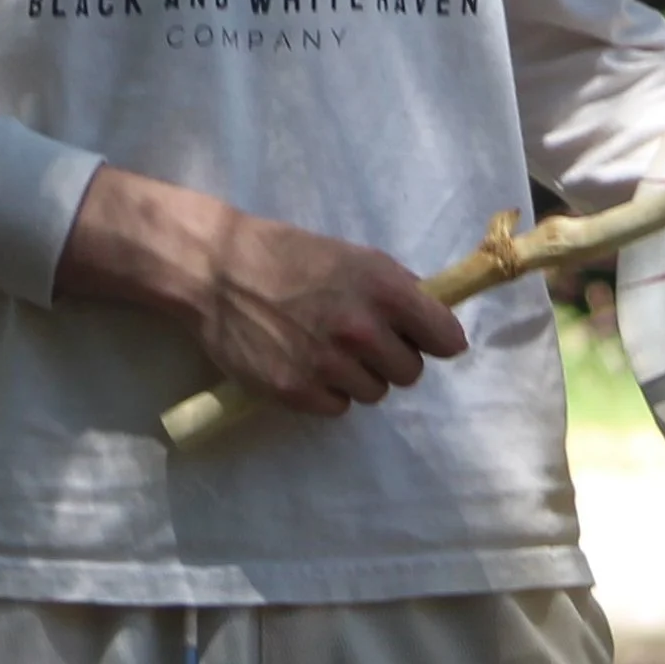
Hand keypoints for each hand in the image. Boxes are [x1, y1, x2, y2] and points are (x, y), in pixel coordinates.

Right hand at [55, 165, 467, 415]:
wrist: (219, 271)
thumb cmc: (289, 256)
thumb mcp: (353, 257)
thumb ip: (396, 288)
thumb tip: (433, 317)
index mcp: (384, 288)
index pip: (445, 338)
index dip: (437, 339)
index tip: (426, 339)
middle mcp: (362, 330)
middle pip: (410, 372)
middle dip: (391, 357)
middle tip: (362, 339)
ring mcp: (329, 364)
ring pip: (374, 392)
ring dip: (358, 375)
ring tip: (325, 347)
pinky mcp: (297, 392)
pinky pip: (337, 407)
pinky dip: (327, 391)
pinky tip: (304, 363)